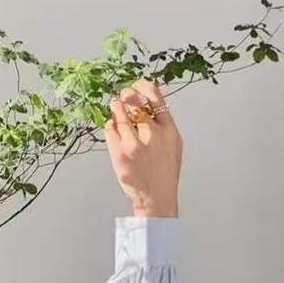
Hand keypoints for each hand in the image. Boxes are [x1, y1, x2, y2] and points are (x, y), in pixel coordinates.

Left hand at [104, 79, 182, 217]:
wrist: (156, 197)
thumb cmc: (165, 171)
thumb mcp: (174, 144)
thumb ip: (164, 123)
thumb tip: (152, 101)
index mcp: (169, 130)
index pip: (156, 98)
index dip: (144, 86)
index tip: (137, 85)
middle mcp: (152, 134)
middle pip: (134, 101)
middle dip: (126, 96)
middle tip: (123, 98)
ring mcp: (135, 143)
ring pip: (119, 113)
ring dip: (116, 108)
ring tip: (117, 109)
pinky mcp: (120, 152)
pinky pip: (110, 128)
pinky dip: (111, 126)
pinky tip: (115, 130)